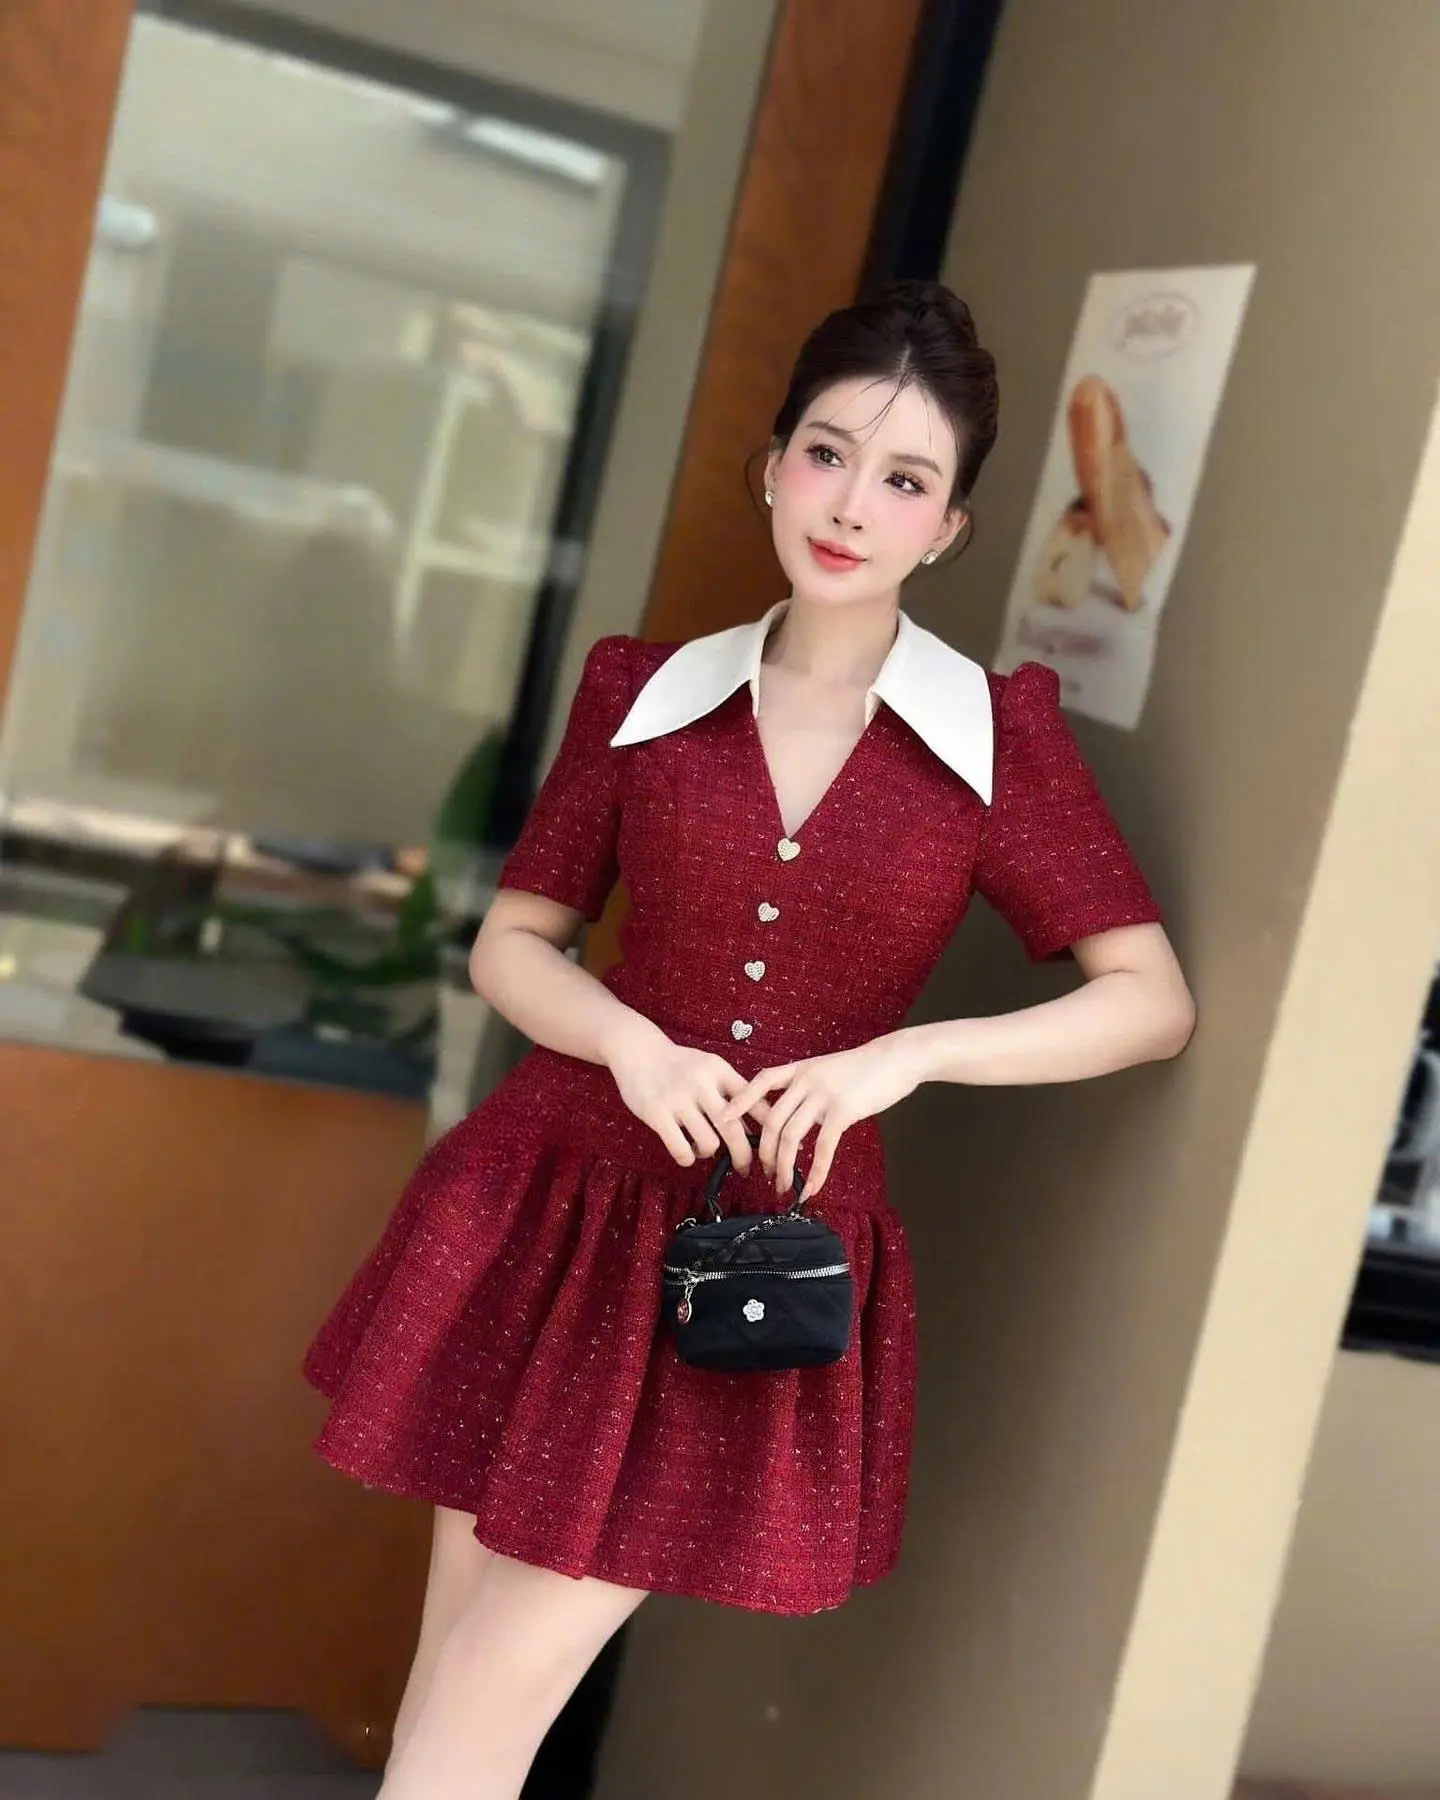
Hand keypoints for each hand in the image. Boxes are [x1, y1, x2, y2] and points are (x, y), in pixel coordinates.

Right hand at [602, 1015, 753, 1171]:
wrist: (638, 1050)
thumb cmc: (679, 1064)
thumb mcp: (710, 1067)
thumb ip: (731, 1092)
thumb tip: (755, 1128)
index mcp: (719, 1071)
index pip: (753, 1100)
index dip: (768, 1126)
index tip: (772, 1145)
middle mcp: (701, 1084)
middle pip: (733, 1129)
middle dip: (743, 1155)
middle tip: (744, 1168)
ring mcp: (678, 1099)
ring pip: (709, 1143)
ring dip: (709, 1153)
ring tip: (702, 1148)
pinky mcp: (657, 1114)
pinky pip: (681, 1150)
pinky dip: (688, 1158)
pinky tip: (686, 1152)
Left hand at [722, 1033, 922, 1196]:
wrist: (896, 1058)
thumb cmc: (865, 1067)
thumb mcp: (828, 1069)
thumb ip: (808, 1087)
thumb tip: (796, 1113)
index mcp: (800, 1069)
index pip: (762, 1081)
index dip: (741, 1100)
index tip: (724, 1119)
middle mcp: (806, 1081)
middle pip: (771, 1121)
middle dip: (764, 1153)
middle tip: (765, 1174)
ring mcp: (823, 1096)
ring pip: (791, 1138)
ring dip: (784, 1167)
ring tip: (783, 1186)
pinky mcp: (842, 1111)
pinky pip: (822, 1148)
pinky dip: (815, 1172)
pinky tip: (812, 1188)